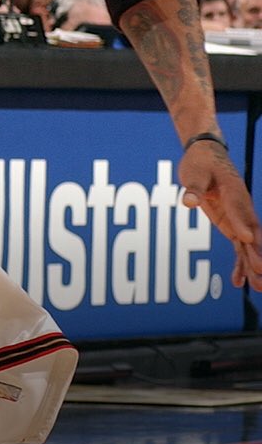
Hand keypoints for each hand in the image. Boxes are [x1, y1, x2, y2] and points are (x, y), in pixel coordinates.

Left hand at [180, 140, 261, 290]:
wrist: (206, 156)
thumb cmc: (200, 163)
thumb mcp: (194, 173)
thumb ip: (193, 188)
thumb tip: (188, 201)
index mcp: (234, 191)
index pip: (238, 209)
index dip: (242, 224)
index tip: (245, 239)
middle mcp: (241, 208)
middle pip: (251, 233)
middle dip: (256, 253)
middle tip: (261, 271)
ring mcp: (238, 218)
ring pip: (248, 245)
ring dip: (252, 265)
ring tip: (258, 288)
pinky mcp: (231, 225)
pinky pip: (238, 247)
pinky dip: (239, 263)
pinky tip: (238, 282)